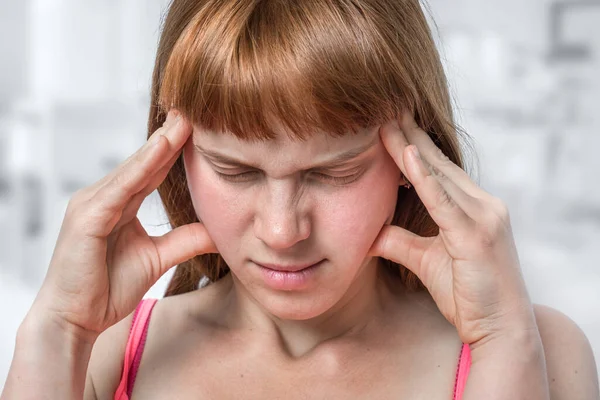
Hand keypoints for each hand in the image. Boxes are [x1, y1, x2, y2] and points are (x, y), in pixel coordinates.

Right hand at [31, 110, 216, 338]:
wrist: (74, 320)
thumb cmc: (106, 289)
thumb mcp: (156, 257)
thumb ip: (184, 240)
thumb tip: (216, 230)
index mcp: (119, 205)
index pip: (152, 171)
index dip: (175, 150)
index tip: (200, 128)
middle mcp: (104, 197)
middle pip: (144, 162)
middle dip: (170, 136)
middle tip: (194, 110)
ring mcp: (92, 204)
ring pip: (133, 168)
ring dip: (160, 143)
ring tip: (185, 120)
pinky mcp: (87, 217)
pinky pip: (120, 187)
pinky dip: (141, 166)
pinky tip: (162, 147)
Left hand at [369, 111, 534, 345]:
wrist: (500, 329)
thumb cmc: (468, 296)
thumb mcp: (426, 262)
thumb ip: (400, 242)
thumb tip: (371, 233)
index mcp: (473, 208)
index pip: (437, 169)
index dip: (412, 145)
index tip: (388, 123)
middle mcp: (482, 205)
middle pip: (437, 163)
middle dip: (409, 135)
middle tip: (383, 107)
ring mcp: (484, 217)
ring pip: (439, 174)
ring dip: (410, 146)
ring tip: (385, 120)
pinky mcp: (477, 235)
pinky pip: (444, 201)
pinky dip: (423, 177)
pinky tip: (404, 155)